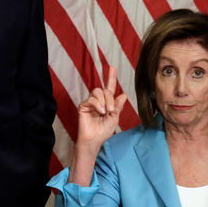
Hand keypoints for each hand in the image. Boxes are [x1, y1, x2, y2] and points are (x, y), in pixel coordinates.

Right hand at [68, 65, 126, 185]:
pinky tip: (100, 111)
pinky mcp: (83, 106)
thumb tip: (123, 94)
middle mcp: (98, 100)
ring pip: (97, 92)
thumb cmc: (103, 131)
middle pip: (104, 90)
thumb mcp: (115, 118)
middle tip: (111, 110)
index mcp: (106, 102)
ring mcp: (90, 102)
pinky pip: (91, 99)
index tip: (112, 67)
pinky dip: (97, 104)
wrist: (95, 139)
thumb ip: (118, 106)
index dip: (111, 77)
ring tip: (105, 112)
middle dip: (110, 98)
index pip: (109, 87)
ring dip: (104, 101)